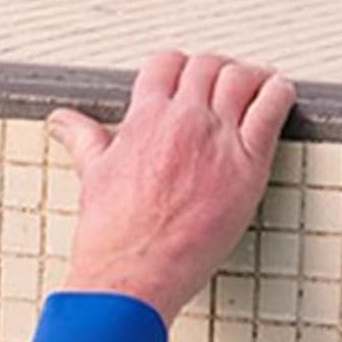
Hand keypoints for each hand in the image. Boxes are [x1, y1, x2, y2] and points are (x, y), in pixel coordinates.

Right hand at [49, 52, 296, 326]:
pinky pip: (273, 107)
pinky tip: (276, 99)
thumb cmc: (111, 239)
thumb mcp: (93, 177)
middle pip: (207, 66)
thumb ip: (84, 140)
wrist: (130, 277)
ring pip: (242, 77)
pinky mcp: (248, 165)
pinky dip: (279, 94)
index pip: (166, 64)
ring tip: (253, 90)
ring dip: (248, 78)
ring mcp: (217, 140)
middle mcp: (183, 122)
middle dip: (212, 73)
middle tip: (217, 88)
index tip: (182, 82)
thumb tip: (62, 122)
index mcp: (144, 120)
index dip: (176, 69)